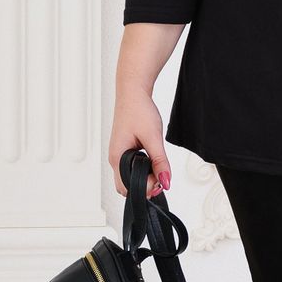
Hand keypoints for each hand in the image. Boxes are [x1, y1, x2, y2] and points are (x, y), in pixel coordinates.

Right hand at [108, 81, 171, 199]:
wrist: (133, 93)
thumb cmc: (138, 110)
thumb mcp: (153, 138)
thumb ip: (160, 161)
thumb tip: (166, 180)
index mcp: (117, 157)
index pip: (127, 187)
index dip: (145, 188)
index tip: (161, 180)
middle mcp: (115, 158)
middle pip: (127, 185)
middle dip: (144, 185)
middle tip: (160, 173)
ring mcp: (119, 154)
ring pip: (130, 177)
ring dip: (144, 176)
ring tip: (157, 164)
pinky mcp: (124, 149)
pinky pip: (131, 167)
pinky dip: (143, 168)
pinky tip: (152, 159)